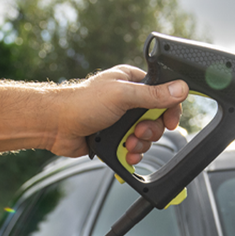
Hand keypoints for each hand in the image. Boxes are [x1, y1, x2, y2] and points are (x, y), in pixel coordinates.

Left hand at [48, 65, 186, 164]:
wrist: (55, 125)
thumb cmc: (80, 103)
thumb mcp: (122, 95)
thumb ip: (153, 94)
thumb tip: (180, 88)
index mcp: (132, 81)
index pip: (164, 93)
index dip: (170, 109)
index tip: (169, 121)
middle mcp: (128, 100)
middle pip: (157, 118)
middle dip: (150, 130)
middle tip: (138, 132)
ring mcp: (122, 120)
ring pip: (146, 136)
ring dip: (140, 144)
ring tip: (127, 144)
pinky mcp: (115, 137)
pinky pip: (134, 149)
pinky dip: (132, 154)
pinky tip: (125, 153)